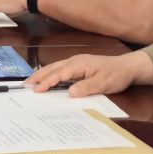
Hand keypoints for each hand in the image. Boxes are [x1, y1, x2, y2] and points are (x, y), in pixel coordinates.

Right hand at [28, 50, 152, 96]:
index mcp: (79, 64)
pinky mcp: (79, 66)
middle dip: (38, 76)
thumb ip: (87, 87)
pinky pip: (60, 69)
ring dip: (42, 74)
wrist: (127, 67)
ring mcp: (76, 63)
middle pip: (52, 68)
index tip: (36, 90)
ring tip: (31, 83)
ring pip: (55, 67)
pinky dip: (50, 74)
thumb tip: (70, 92)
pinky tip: (47, 80)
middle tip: (25, 85)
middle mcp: (75, 61)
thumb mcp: (104, 83)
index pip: (59, 73)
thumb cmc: (116, 75)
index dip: (47, 82)